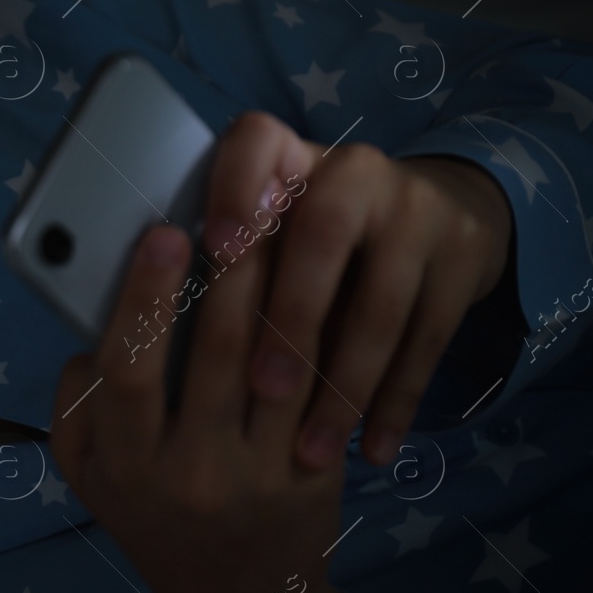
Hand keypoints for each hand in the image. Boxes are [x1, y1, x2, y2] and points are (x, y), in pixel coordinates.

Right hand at [49, 215, 377, 592]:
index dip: (145, 298)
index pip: (129, 371)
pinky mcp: (316, 475)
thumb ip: (75, 405)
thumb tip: (96, 327)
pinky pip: (321, 388)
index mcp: (126, 464)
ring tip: (287, 222)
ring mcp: (261, 475)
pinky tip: (324, 277)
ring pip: (278, 361)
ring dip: (284, 284)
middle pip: (216, 352)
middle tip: (239, 202)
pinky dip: (323, 327)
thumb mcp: (88, 476)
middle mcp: (192, 471)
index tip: (161, 234)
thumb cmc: (150, 517)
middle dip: (229, 269)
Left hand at [198, 112, 512, 468]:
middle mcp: (354, 168)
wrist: (440, 215)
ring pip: (381, 306)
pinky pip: (428, 341)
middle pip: (322, 237)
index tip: (216, 249)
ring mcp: (417, 211)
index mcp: (285, 153)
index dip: (235, 189)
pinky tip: (371, 451)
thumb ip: (215, 256)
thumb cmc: (305, 239)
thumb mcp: (265, 226)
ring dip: (344, 386)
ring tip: (311, 450)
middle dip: (291, 320)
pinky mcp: (461, 259)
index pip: (257, 141)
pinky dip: (397, 402)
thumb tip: (130, 329)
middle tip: (261, 390)